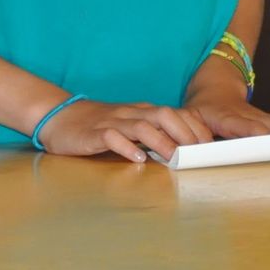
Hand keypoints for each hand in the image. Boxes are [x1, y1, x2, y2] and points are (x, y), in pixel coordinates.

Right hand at [38, 99, 212, 162]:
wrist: (61, 117)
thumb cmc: (100, 125)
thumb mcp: (132, 126)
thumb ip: (155, 134)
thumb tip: (185, 150)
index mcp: (144, 111)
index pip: (177, 113)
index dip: (195, 128)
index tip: (209, 146)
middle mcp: (132, 113)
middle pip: (165, 115)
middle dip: (185, 133)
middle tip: (197, 153)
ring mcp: (113, 122)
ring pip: (142, 125)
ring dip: (161, 141)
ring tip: (174, 157)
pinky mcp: (94, 133)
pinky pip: (113, 137)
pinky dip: (127, 147)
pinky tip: (137, 158)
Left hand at [185, 91, 269, 138]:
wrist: (214, 89)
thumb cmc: (201, 112)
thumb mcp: (190, 119)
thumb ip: (191, 136)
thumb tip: (189, 155)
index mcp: (227, 117)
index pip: (242, 124)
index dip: (254, 130)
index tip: (265, 135)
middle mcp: (248, 116)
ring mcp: (261, 116)